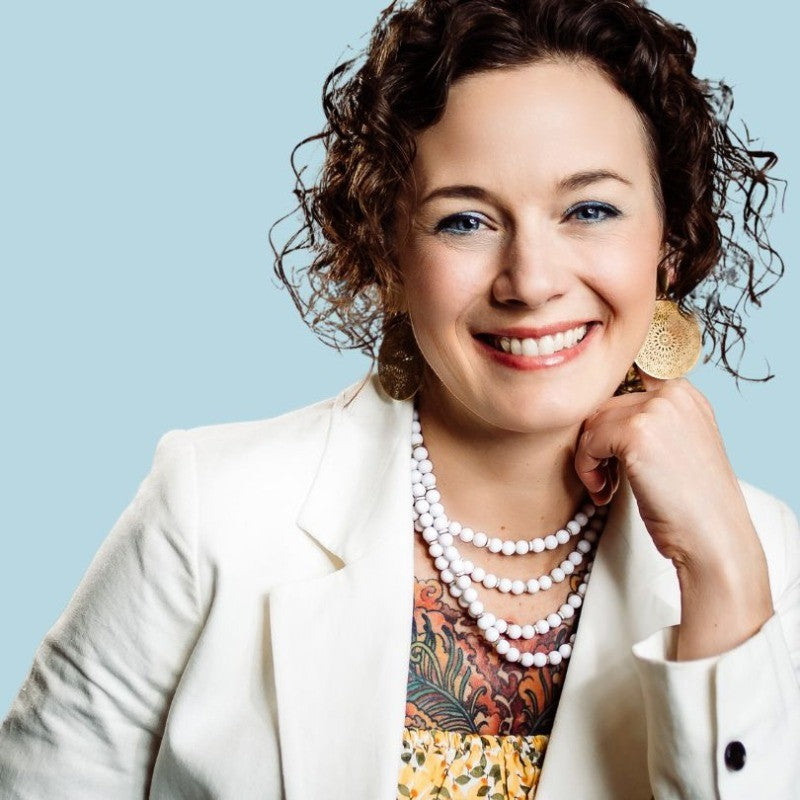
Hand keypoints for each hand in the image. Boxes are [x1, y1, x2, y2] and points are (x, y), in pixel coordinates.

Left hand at [573, 373, 773, 658]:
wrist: (714, 538)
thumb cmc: (690, 503)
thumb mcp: (673, 446)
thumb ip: (644, 422)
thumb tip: (592, 415)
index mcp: (684, 393)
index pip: (621, 394)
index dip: (609, 428)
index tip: (614, 459)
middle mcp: (673, 393)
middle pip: (603, 407)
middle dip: (597, 445)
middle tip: (607, 480)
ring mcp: (656, 410)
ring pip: (591, 424)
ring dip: (590, 459)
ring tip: (607, 488)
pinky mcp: (636, 432)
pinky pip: (588, 443)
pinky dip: (587, 470)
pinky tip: (605, 493)